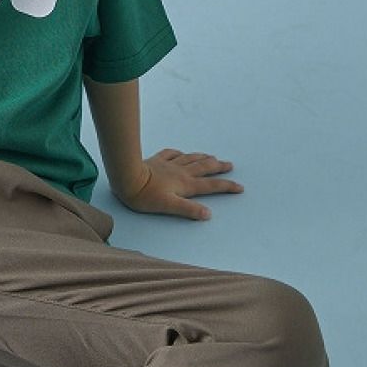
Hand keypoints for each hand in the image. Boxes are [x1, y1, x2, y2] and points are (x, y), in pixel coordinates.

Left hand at [115, 148, 242, 220]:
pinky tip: (181, 152)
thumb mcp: (169, 206)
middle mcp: (180, 172)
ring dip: (203, 157)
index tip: (240, 187)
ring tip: (212, 156)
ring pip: (190, 159)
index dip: (226, 186)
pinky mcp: (156, 160)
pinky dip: (179, 153)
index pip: (210, 186)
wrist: (127, 178)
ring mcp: (168, 164)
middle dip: (218, 167)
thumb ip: (188, 210)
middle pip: (204, 168)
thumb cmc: (146, 195)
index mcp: (186, 184)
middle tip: (230, 164)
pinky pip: (171, 153)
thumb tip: (208, 214)